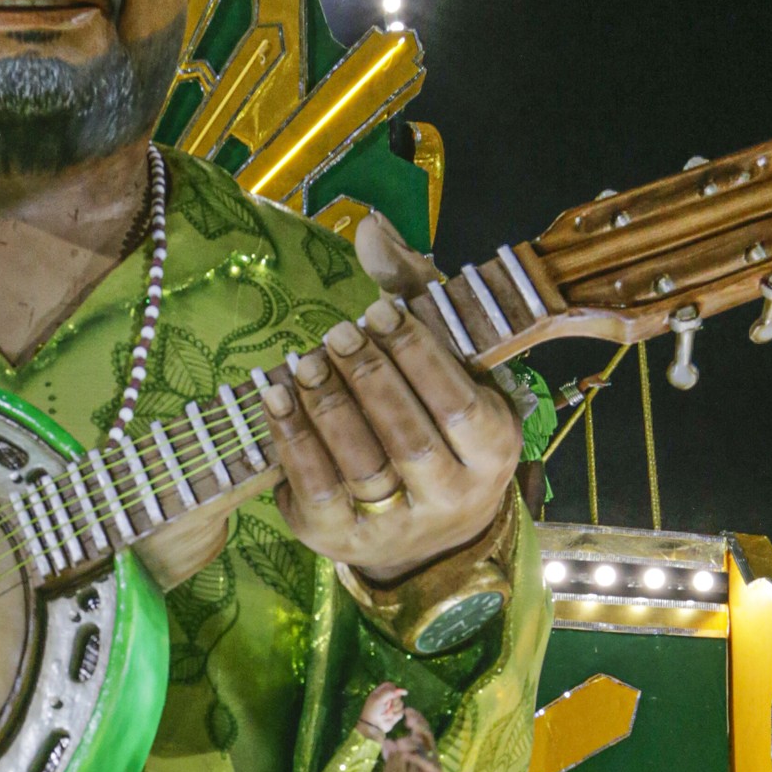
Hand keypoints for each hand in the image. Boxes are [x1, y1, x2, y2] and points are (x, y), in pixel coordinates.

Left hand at [260, 245, 520, 583]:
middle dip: (368, 381)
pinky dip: (293, 442)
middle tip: (335, 335)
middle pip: (409, 439)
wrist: (424, 529)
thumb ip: (414, 294)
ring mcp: (399, 528)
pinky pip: (317, 492)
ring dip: (328, 409)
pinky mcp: (345, 543)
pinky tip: (277, 398)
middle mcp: (454, 498)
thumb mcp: (445, 360)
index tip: (376, 313)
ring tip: (305, 363)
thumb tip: (370, 229)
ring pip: (362, 468)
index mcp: (494, 450)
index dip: (415, 357)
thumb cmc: (436, 422)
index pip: (457, 404)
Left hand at [357, 682, 406, 740]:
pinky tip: (389, 718)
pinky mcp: (396, 714)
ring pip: (401, 703)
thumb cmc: (373, 711)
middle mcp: (387, 698)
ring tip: (386, 714)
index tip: (394, 693)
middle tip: (386, 706)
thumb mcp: (379, 699)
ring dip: (394, 709)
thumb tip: (405, 691)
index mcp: (380, 692)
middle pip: (397, 694)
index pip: (390, 685)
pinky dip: (396, 715)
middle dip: (393, 701)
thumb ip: (391, 692)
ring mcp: (392, 706)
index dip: (394, 688)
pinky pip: (402, 711)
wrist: (373, 726)